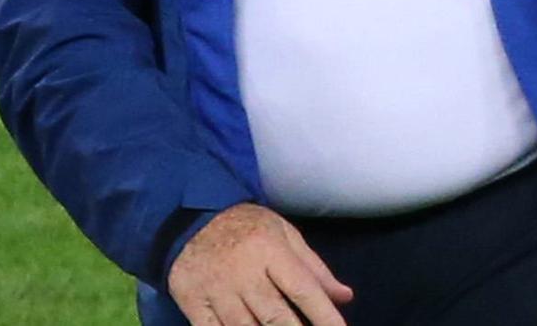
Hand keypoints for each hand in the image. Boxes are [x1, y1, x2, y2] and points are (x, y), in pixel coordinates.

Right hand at [167, 204, 353, 325]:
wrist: (191, 220)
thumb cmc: (248, 228)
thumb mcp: (285, 235)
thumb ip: (314, 269)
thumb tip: (345, 297)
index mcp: (271, 250)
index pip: (303, 289)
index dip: (324, 316)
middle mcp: (244, 272)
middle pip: (274, 316)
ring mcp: (216, 290)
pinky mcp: (193, 303)